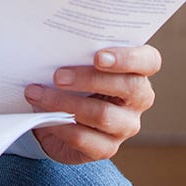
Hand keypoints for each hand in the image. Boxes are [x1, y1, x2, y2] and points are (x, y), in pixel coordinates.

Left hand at [24, 44, 160, 164]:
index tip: (98, 56)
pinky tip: (43, 116)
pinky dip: (61, 126)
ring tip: (36, 93)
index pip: (149, 60)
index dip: (129, 58)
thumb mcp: (72, 58)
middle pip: (128, 87)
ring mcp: (125, 125)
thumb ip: (73, 48)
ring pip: (103, 115)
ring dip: (65, 103)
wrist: (54, 114)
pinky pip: (85, 139)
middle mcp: (137, 99)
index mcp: (135, 70)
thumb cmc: (68, 76)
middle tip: (57, 75)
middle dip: (89, 79)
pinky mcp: (106, 147)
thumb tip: (49, 38)